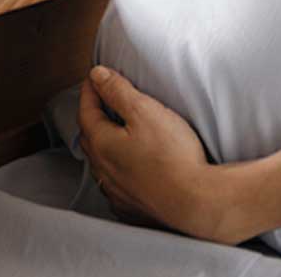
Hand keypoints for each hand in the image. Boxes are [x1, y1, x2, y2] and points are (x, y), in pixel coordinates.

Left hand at [76, 65, 220, 240]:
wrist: (194, 199)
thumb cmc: (172, 154)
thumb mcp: (144, 111)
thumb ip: (118, 91)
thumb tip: (97, 76)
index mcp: (103, 145)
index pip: (86, 111)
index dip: (90, 90)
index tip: (94, 76)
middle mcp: (103, 171)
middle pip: (90, 136)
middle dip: (93, 114)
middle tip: (101, 98)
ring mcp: (116, 192)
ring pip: (101, 161)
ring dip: (103, 142)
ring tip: (113, 128)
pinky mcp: (130, 205)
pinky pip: (114, 182)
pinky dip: (115, 166)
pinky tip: (126, 164)